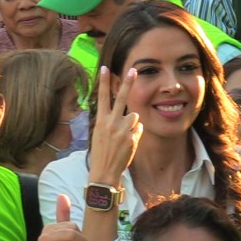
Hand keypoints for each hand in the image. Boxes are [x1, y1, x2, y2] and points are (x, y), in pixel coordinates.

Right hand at [87, 67, 141, 184]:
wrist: (104, 172)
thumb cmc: (102, 152)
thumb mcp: (101, 133)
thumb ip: (111, 120)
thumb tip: (128, 113)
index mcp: (101, 120)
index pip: (102, 97)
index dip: (104, 82)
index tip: (105, 68)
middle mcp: (111, 122)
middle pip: (122, 98)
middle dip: (128, 83)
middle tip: (134, 70)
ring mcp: (123, 129)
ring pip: (135, 116)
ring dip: (132, 124)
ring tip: (123, 137)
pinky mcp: (132, 137)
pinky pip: (139, 128)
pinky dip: (136, 134)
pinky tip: (128, 144)